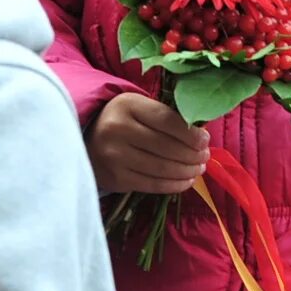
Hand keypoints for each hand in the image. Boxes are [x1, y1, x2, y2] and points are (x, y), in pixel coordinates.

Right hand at [86, 92, 206, 194]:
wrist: (86, 139)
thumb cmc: (122, 119)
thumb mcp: (138, 106)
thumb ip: (165, 116)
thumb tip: (200, 136)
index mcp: (127, 105)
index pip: (167, 121)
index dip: (191, 133)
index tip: (205, 140)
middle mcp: (118, 130)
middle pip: (167, 147)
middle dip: (193, 155)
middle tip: (205, 157)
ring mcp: (114, 157)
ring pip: (162, 168)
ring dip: (187, 171)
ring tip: (199, 168)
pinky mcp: (116, 179)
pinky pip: (153, 185)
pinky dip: (174, 185)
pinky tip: (186, 181)